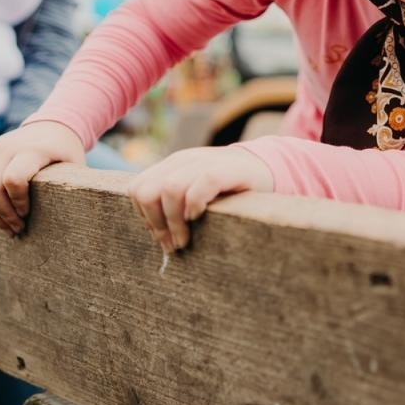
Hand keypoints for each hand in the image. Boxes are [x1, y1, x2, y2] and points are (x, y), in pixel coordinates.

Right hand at [0, 121, 85, 234]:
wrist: (51, 126)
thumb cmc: (65, 154)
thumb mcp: (73, 168)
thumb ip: (66, 188)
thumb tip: (64, 221)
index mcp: (33, 150)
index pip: (13, 180)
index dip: (17, 203)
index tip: (28, 215)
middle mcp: (8, 147)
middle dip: (2, 215)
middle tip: (18, 229)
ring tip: (10, 226)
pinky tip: (1, 213)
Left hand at [127, 147, 273, 253]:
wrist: (268, 168)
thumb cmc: (229, 190)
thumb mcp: (195, 191)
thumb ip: (174, 204)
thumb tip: (157, 235)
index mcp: (172, 166)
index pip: (137, 189)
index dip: (144, 217)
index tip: (161, 236)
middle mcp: (183, 161)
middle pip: (146, 191)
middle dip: (154, 223)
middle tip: (171, 243)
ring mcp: (203, 162)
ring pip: (169, 189)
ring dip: (173, 222)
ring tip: (185, 240)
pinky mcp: (225, 170)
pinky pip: (199, 186)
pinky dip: (194, 206)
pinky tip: (200, 217)